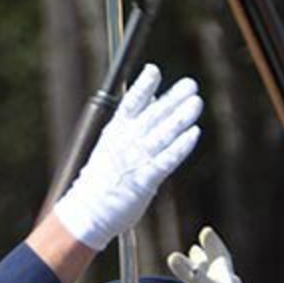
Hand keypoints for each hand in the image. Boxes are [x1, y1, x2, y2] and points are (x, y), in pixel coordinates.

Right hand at [54, 65, 202, 252]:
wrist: (87, 212)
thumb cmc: (100, 181)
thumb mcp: (111, 146)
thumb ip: (131, 125)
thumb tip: (150, 102)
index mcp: (115, 131)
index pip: (130, 103)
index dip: (143, 85)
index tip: (154, 70)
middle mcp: (126, 142)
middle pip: (153, 114)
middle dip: (173, 98)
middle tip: (191, 84)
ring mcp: (136, 160)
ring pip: (163, 133)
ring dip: (181, 117)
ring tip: (196, 102)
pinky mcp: (145, 179)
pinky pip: (167, 159)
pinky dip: (181, 146)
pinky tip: (194, 133)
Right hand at [167, 226, 260, 282]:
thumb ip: (192, 275)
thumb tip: (173, 257)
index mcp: (225, 282)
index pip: (220, 258)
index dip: (213, 245)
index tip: (206, 233)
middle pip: (212, 271)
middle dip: (203, 260)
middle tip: (195, 249)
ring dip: (197, 279)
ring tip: (191, 271)